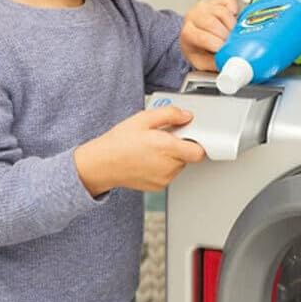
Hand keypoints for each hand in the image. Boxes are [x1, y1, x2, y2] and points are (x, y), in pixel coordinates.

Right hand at [73, 105, 205, 195]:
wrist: (102, 164)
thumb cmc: (119, 142)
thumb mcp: (143, 119)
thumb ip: (169, 114)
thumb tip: (186, 116)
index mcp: (166, 147)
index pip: (198, 152)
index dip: (197, 142)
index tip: (190, 135)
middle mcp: (168, 166)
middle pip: (189, 156)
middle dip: (180, 146)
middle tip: (163, 138)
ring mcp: (164, 178)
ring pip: (180, 165)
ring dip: (173, 156)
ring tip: (153, 148)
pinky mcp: (159, 186)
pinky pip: (170, 174)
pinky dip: (164, 166)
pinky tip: (149, 159)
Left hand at [180, 0, 238, 70]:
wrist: (195, 36)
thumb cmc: (198, 49)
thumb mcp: (202, 62)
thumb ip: (214, 63)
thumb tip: (229, 63)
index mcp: (188, 33)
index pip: (202, 37)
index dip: (217, 44)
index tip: (226, 50)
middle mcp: (194, 16)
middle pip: (212, 23)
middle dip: (226, 35)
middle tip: (233, 44)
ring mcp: (205, 6)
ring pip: (222, 12)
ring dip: (232, 25)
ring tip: (234, 35)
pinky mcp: (217, 0)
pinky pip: (229, 2)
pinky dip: (235, 11)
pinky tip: (233, 21)